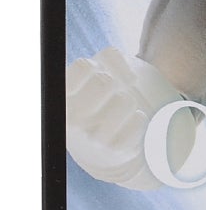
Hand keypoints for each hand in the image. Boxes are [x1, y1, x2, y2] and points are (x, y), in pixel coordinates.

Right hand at [65, 48, 193, 189]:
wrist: (113, 143)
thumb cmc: (106, 98)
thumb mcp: (104, 72)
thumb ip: (110, 58)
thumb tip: (128, 78)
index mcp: (62, 99)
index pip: (83, 67)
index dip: (101, 66)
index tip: (103, 76)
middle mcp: (70, 120)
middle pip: (104, 80)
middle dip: (116, 83)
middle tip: (113, 95)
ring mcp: (91, 138)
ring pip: (124, 100)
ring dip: (129, 101)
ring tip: (121, 112)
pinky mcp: (113, 150)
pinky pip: (138, 119)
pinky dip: (139, 118)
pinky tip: (128, 126)